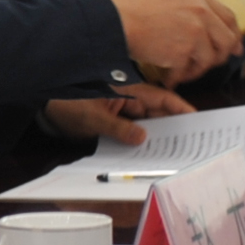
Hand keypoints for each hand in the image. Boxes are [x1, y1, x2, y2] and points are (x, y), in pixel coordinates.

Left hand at [42, 84, 195, 146]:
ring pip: (150, 124)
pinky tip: (153, 154)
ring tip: (178, 151)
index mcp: (128, 91)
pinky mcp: (118, 123)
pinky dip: (144, 141)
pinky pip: (136, 132)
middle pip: (160, 113)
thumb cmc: (67, 104)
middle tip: (193, 142)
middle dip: (176, 126)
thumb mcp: (92, 116)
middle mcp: (130, 100)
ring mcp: (125, 112)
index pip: (161, 97)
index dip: (180, 107)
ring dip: (161, 136)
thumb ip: (117, 127)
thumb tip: (142, 138)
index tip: (197, 119)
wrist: (47, 110)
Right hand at [105, 0, 243, 82]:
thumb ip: (184, 1)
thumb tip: (195, 15)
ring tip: (180, 72)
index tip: (233, 45)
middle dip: (221, 55)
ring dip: (196, 69)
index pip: (228, 17)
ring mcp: (194, 32)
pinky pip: (187, 71)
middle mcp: (200, 12)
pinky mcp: (183, 52)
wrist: (113, 18)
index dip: (232, 34)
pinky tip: (167, 77)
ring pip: (209, 59)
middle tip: (209, 64)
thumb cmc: (128, 5)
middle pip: (227, 40)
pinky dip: (176, 78)